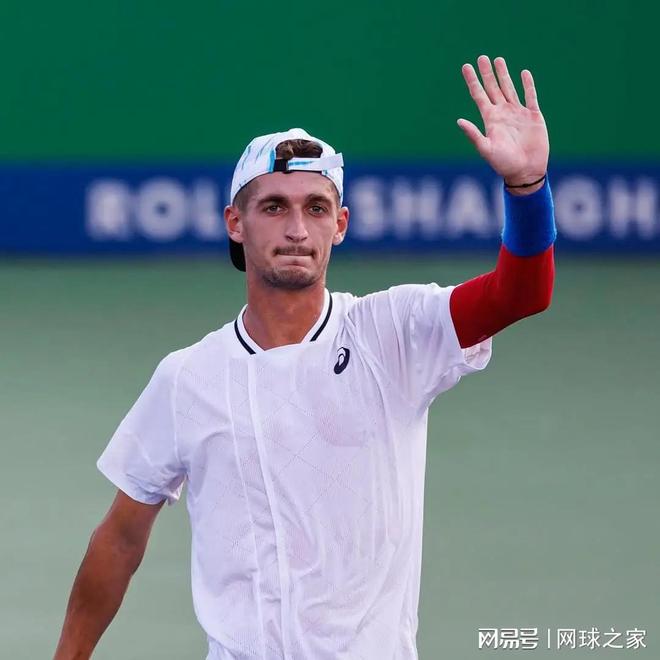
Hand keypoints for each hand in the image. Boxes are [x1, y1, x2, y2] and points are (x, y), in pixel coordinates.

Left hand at [457, 55, 548, 192]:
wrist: (525, 171)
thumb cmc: (503, 164)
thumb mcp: (486, 149)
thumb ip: (474, 135)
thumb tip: (458, 121)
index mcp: (490, 120)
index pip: (478, 96)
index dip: (472, 81)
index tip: (465, 66)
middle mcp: (502, 114)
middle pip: (493, 88)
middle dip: (487, 73)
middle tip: (481, 57)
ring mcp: (518, 114)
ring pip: (509, 89)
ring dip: (504, 75)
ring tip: (498, 60)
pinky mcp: (533, 116)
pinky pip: (530, 96)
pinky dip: (527, 85)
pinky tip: (523, 73)